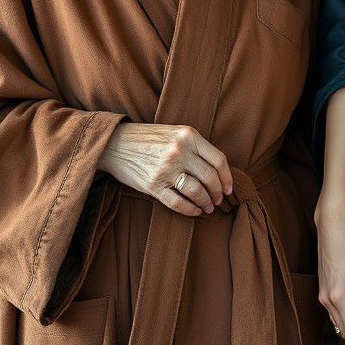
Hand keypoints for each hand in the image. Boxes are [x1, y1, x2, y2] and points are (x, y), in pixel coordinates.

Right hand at [98, 122, 233, 216]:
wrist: (115, 143)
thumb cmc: (149, 138)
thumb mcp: (175, 133)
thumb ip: (196, 147)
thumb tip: (218, 171)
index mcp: (189, 135)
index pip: (218, 159)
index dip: (227, 177)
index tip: (229, 188)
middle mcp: (179, 151)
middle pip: (210, 177)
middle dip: (218, 193)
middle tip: (219, 200)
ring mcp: (166, 169)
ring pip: (197, 191)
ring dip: (206, 202)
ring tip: (208, 207)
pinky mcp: (153, 185)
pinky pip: (178, 203)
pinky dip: (190, 210)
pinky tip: (194, 211)